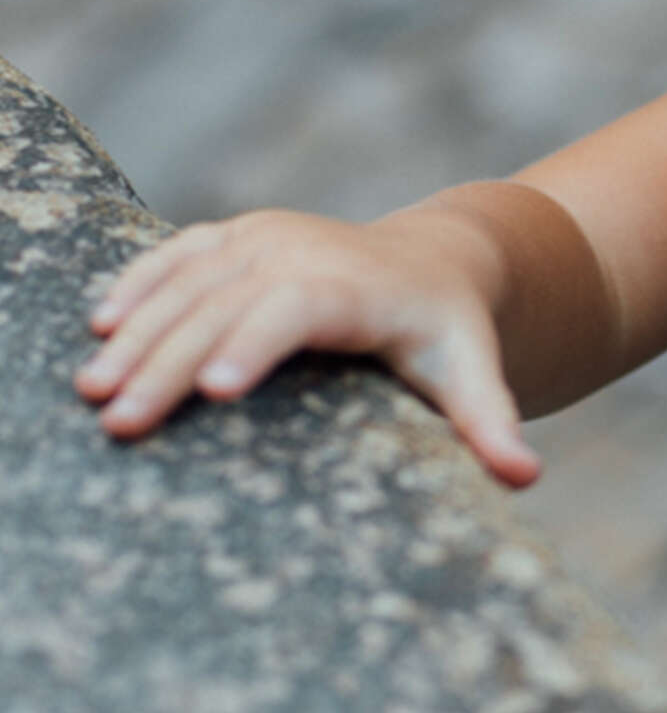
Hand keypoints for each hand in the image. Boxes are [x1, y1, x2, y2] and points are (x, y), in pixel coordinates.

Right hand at [75, 208, 540, 486]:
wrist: (436, 263)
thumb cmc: (450, 333)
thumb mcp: (475, 375)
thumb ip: (493, 425)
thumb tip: (526, 476)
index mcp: (356, 288)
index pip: (295, 311)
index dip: (253, 345)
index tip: (213, 392)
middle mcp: (303, 253)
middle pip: (224, 305)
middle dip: (169, 363)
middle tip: (122, 421)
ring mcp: (265, 238)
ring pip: (188, 283)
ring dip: (136, 334)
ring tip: (93, 390)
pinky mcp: (238, 236)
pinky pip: (178, 256)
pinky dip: (138, 285)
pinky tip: (98, 328)